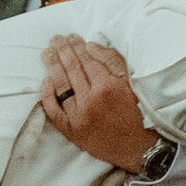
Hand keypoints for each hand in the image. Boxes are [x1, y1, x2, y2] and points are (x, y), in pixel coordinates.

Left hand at [39, 36, 152, 173]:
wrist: (140, 148)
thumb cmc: (139, 113)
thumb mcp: (131, 83)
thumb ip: (112, 61)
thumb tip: (90, 46)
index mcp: (107, 86)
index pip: (86, 60)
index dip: (77, 46)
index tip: (71, 37)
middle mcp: (90, 100)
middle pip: (71, 69)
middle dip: (62, 51)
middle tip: (55, 39)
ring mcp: (79, 116)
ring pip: (60, 86)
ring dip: (52, 67)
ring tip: (47, 53)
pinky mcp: (72, 131)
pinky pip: (54, 110)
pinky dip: (47, 95)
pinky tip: (45, 81)